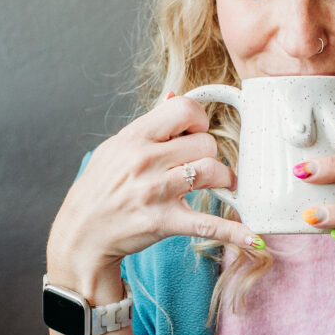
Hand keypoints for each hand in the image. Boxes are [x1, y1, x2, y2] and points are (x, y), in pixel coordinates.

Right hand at [47, 94, 263, 291]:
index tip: (197, 133)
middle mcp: (145, 160)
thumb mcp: (115, 148)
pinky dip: (234, 232)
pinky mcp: (163, 221)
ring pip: (212, 171)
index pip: (183, 109)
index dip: (199, 119)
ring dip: (225, 179)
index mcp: (134, 137)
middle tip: (204, 165)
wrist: (81, 233)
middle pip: (206, 143)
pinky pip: (208, 224)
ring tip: (221, 185)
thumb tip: (174, 97)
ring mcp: (155, 191)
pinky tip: (253, 237)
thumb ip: (148, 126)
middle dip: (212, 153)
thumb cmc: (100, 189)